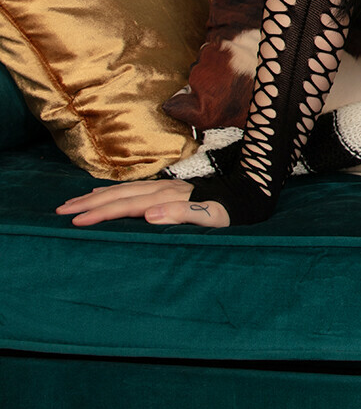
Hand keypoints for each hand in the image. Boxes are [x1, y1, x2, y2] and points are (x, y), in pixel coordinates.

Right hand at [55, 179, 230, 228]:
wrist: (251, 192)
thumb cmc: (233, 211)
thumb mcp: (214, 218)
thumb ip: (182, 214)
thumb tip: (148, 214)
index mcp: (169, 198)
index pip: (127, 206)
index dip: (101, 213)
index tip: (77, 221)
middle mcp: (163, 190)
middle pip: (119, 196)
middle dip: (89, 204)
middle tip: (61, 211)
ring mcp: (165, 188)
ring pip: (123, 191)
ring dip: (97, 197)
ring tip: (73, 202)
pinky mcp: (169, 189)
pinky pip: (133, 190)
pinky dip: (113, 192)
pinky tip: (103, 195)